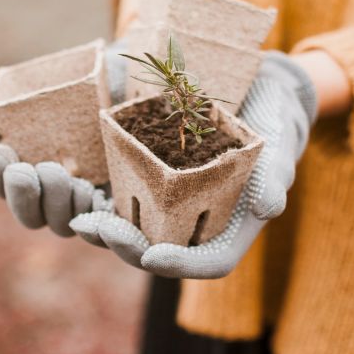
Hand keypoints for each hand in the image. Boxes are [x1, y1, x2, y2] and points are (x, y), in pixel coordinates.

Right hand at [0, 41, 127, 235]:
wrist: (137, 76)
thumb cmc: (86, 83)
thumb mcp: (39, 89)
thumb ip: (0, 112)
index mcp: (32, 167)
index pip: (4, 185)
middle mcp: (58, 194)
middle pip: (30, 215)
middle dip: (24, 197)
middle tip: (28, 170)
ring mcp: (92, 205)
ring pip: (64, 225)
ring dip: (60, 205)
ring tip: (67, 176)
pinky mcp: (129, 213)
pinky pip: (113, 238)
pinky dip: (104, 235)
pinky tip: (97, 212)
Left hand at [69, 51, 317, 277]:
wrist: (256, 89)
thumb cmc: (275, 118)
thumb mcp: (281, 140)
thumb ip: (275, 174)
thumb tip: (268, 207)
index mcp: (231, 225)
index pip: (207, 261)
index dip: (180, 264)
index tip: (154, 256)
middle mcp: (195, 222)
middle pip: (159, 252)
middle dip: (127, 247)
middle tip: (101, 230)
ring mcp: (168, 204)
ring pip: (132, 232)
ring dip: (102, 232)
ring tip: (81, 221)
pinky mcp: (146, 180)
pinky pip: (119, 201)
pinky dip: (95, 201)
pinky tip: (71, 189)